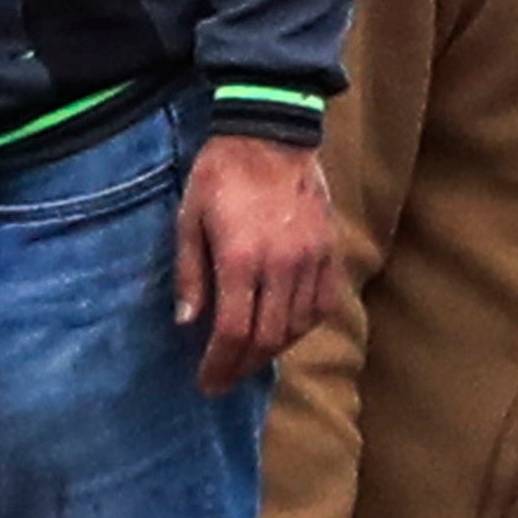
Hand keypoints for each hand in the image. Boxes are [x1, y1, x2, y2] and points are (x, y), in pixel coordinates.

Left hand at [175, 132, 336, 390]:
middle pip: (268, 338)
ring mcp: (311, 259)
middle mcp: (281, 265)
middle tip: (224, 381)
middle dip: (243, 367)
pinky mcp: (329, 251)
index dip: (220, 365)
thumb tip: (188, 324)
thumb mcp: (188, 219)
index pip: (234, 331)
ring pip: (298, 326)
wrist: (270, 134)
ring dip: (273, 351)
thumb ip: (190, 274)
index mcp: (241, 258)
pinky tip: (285, 332)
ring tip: (249, 359)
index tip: (207, 382)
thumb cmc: (220, 175)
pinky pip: (324, 304)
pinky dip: (305, 326)